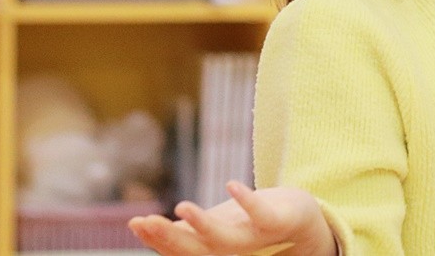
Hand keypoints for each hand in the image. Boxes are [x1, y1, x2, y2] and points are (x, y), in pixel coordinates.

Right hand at [128, 182, 334, 255]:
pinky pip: (261, 214)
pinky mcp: (277, 222)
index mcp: (214, 251)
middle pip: (196, 249)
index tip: (134, 222)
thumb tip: (140, 225)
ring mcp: (254, 238)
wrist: (300, 220)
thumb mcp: (213, 224)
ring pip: (225, 240)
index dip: (157, 239)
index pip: (181, 249)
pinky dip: (247, 201)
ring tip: (182, 206)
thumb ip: (182, 231)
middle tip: (144, 221)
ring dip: (202, 225)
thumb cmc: (249, 223)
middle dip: (169, 237)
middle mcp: (231, 250)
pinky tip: (231, 185)